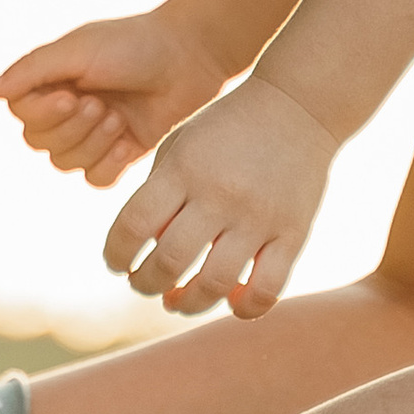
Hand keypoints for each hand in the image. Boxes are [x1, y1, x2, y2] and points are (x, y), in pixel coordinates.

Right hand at [0, 4, 231, 190]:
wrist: (190, 55)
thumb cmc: (133, 44)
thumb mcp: (77, 50)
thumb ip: (29, 71)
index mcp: (51, 82)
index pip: (23, 116)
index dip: (43, 114)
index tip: (71, 93)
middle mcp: (67, 110)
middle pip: (41, 143)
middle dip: (70, 128)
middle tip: (99, 104)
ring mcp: (93, 134)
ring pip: (66, 163)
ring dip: (91, 143)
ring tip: (117, 116)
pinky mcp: (121, 153)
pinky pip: (96, 178)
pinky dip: (107, 164)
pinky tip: (126, 142)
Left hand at [102, 74, 337, 317]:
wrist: (298, 105)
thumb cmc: (227, 128)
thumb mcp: (180, 145)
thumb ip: (157, 194)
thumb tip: (144, 253)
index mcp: (184, 169)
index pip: (134, 225)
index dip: (115, 255)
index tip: (116, 263)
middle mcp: (219, 195)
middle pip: (170, 263)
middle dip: (146, 284)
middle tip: (143, 283)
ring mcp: (259, 217)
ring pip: (215, 284)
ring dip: (187, 303)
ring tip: (177, 300)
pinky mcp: (293, 233)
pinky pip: (267, 289)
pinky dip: (244, 308)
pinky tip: (230, 302)